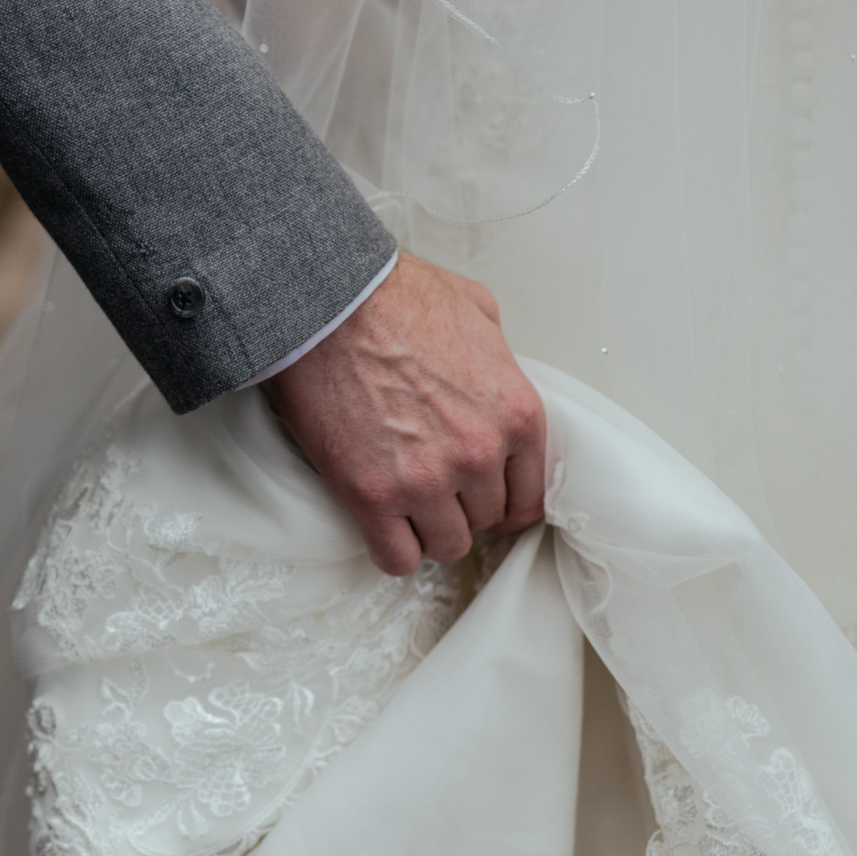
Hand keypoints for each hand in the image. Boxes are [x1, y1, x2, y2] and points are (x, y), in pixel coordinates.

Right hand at [262, 253, 546, 574]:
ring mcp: (426, 480)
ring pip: (446, 546)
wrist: (325, 301)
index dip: (504, 500)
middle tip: (432, 483)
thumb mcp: (476, 310)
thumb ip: (498, 356)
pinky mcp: (372, 495)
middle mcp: (479, 454)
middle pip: (485, 521)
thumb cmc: (391, 297)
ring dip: (427, 529)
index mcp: (515, 413)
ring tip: (404, 503)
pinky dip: (391, 548)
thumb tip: (492, 376)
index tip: (484, 499)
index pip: (530, 496)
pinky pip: (396, 558)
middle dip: (461, 506)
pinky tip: (380, 522)